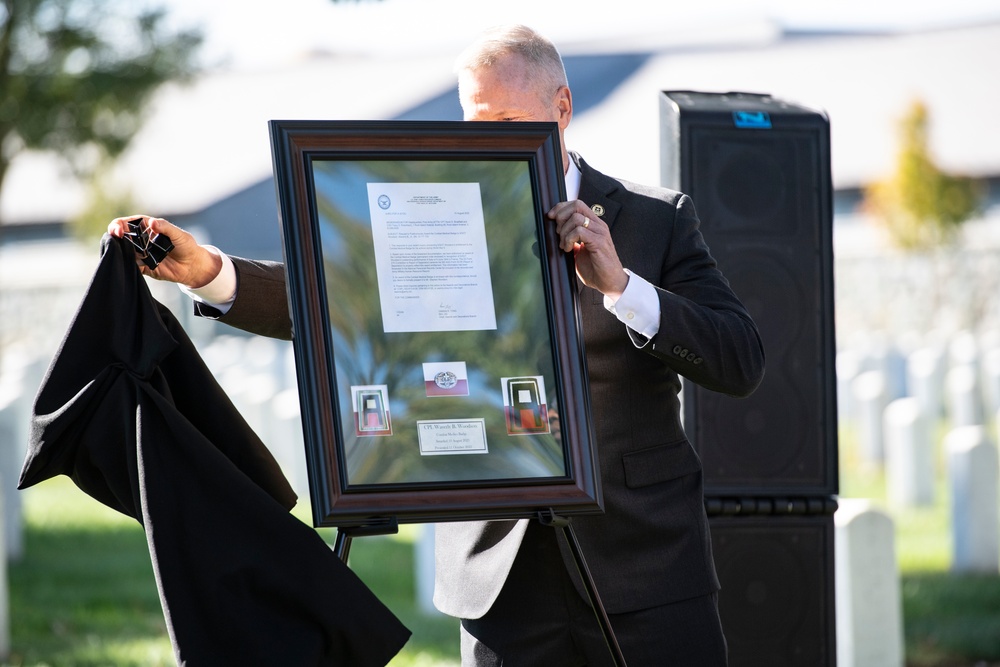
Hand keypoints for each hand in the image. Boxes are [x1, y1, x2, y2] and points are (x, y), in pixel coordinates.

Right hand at [107, 215, 221, 287]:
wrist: (194, 266)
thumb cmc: (187, 246)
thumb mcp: (179, 234)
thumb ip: (165, 227)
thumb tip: (151, 222)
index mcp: (147, 227)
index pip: (127, 223)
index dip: (119, 224)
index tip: (119, 230)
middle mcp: (141, 240)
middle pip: (121, 236)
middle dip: (115, 236)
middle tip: (117, 238)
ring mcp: (141, 253)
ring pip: (123, 251)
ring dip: (120, 251)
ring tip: (123, 251)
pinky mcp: (143, 267)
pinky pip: (131, 265)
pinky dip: (127, 264)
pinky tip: (129, 263)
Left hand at [547, 200, 628, 298]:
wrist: (610, 282)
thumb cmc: (595, 268)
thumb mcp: (578, 251)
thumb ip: (569, 240)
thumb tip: (549, 236)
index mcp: (593, 224)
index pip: (576, 204)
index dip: (561, 207)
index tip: (551, 217)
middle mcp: (598, 225)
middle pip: (577, 205)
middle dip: (561, 217)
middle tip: (558, 234)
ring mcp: (600, 233)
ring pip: (576, 218)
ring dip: (564, 232)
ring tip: (564, 246)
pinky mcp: (599, 242)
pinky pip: (579, 232)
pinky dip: (569, 239)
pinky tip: (569, 249)